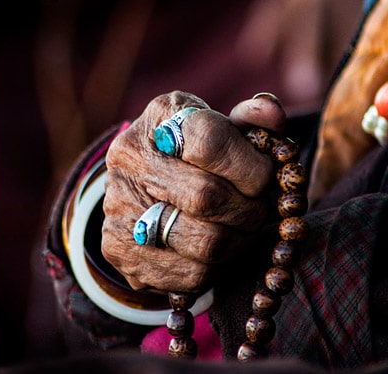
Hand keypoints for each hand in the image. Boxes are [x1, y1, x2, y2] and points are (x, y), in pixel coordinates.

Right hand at [101, 91, 284, 292]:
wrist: (140, 188)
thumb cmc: (195, 155)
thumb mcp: (222, 127)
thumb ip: (251, 122)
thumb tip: (269, 113)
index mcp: (160, 118)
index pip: (210, 142)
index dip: (251, 167)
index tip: (264, 179)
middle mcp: (129, 158)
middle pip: (207, 197)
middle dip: (249, 210)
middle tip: (257, 211)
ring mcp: (118, 205)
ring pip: (205, 243)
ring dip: (238, 243)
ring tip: (239, 231)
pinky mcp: (118, 248)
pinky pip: (190, 275)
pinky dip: (216, 269)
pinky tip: (215, 252)